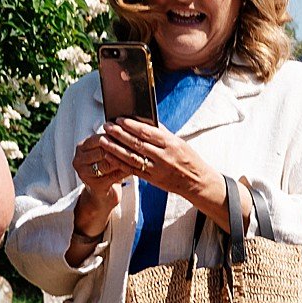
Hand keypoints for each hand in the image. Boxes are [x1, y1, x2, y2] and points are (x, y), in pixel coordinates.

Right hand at [71, 128, 132, 217]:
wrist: (103, 195)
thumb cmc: (107, 170)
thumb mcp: (106, 153)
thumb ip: (112, 141)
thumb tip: (130, 128)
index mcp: (82, 147)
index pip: (98, 137)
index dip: (115, 136)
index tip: (131, 134)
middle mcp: (79, 159)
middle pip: (102, 149)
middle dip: (120, 147)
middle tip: (137, 144)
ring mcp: (85, 173)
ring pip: (107, 162)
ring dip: (124, 158)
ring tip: (138, 155)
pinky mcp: (94, 185)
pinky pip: (113, 176)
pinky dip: (125, 171)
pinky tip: (136, 168)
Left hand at [102, 118, 219, 210]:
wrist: (197, 182)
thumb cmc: (189, 160)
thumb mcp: (179, 142)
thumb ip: (162, 132)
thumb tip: (145, 120)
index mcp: (171, 144)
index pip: (147, 132)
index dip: (131, 125)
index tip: (119, 120)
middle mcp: (164, 157)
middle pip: (136, 143)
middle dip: (119, 134)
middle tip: (106, 127)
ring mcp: (157, 169)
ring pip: (132, 157)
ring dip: (115, 148)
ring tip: (103, 140)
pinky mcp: (153, 179)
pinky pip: (133, 170)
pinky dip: (120, 163)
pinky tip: (110, 156)